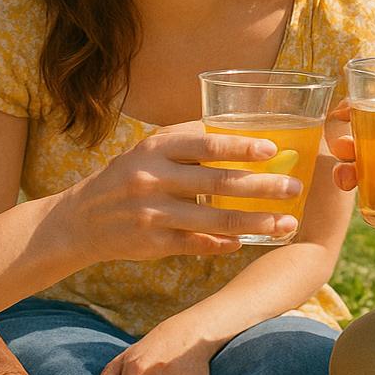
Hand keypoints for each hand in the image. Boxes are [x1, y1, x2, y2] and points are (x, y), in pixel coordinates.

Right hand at [59, 123, 302, 260]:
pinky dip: (224, 243)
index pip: (205, 144)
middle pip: (218, 182)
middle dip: (262, 186)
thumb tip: (237, 130)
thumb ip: (186, 139)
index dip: (241, 146)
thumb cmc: (125, 178)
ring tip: (286, 223)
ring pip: (215, 219)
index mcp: (155, 149)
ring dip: (255, 221)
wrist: (80, 220)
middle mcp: (153, 179)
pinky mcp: (153, 243)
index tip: (273, 149)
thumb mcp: (147, 150)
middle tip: (294, 188)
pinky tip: (245, 242)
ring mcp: (153, 213)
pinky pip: (197, 244)